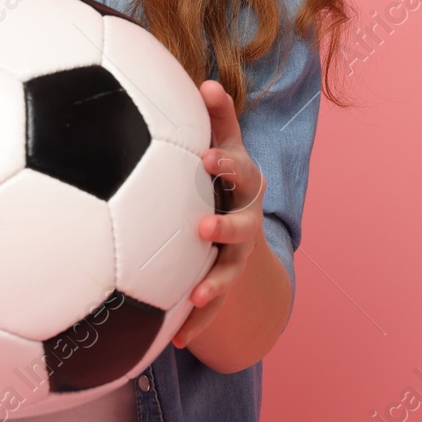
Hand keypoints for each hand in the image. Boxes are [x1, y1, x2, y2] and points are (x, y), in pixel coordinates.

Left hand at [172, 78, 265, 349]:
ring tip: (196, 294)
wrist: (238, 228)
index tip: (203, 157)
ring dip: (215, 284)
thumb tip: (207, 81)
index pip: (239, 172)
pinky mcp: (222, 285)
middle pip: (241, 225)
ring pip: (228, 272)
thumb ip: (216, 118)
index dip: (225, 165)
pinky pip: (211, 308)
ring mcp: (236, 257)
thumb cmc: (219, 177)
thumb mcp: (223, 146)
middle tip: (202, 228)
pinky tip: (177, 340)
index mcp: (242, 185)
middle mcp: (244, 221)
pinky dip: (195, 322)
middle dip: (225, 227)